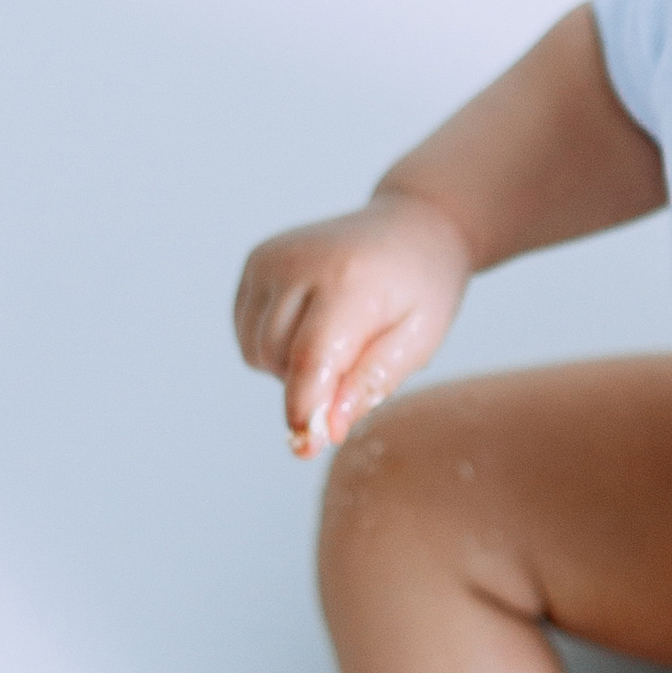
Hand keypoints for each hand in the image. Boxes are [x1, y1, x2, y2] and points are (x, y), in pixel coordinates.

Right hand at [233, 187, 473, 456]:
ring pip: (256, 349)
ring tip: (339, 342)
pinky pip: (248, 331)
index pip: (311, 358)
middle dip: (310, 383)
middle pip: (278, 359)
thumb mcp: (418, 340)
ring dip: (290, 366)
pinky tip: (313, 327)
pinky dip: (275, 345)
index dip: (305, 408)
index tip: (307, 446)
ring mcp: (271, 258)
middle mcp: (299, 262)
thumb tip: (325, 431)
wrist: (414, 226)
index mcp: (349, 280)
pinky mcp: (256, 261)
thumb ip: (369, 384)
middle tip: (356, 367)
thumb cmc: (423, 288)